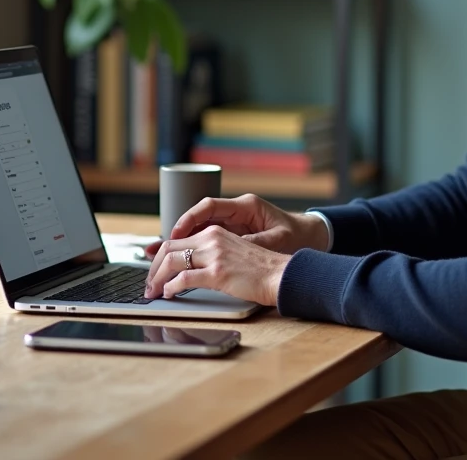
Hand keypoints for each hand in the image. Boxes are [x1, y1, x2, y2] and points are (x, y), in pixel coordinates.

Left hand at [144, 225, 289, 305]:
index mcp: (215, 232)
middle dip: (153, 268)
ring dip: (157, 279)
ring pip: (171, 261)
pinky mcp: (217, 272)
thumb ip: (211, 256)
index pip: (177, 240)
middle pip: (168, 248)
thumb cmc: (260, 270)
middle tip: (149, 284)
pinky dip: (171, 287)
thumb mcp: (232, 253)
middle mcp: (212, 239)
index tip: (154, 271)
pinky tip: (169, 294)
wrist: (280, 275)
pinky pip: (184, 278)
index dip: (160, 256)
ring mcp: (214, 255)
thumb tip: (187, 270)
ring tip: (153, 292)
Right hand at [145, 193, 328, 258]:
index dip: (189, 218)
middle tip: (156, 251)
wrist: (311, 236)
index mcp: (246, 206)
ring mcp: (232, 224)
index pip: (209, 206)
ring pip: (197, 231)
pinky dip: (190, 250)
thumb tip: (228, 250)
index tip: (174, 233)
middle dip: (175, 235)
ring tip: (155, 257)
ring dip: (178, 244)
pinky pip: (205, 240)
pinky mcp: (232, 236)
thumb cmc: (296, 236)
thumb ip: (252, 244)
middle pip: (197, 219)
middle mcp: (235, 212)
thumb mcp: (276, 241)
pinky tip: (174, 262)